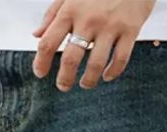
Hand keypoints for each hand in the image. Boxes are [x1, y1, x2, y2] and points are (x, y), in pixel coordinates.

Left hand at [32, 0, 156, 90]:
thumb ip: (52, 14)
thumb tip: (36, 35)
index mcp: (70, 10)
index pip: (48, 42)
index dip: (41, 62)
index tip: (40, 73)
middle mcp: (88, 20)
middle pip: (70, 59)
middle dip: (64, 79)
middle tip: (63, 86)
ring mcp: (110, 26)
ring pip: (96, 64)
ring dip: (89, 80)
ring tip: (86, 84)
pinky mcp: (130, 29)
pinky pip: (121, 59)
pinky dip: (113, 72)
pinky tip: (107, 76)